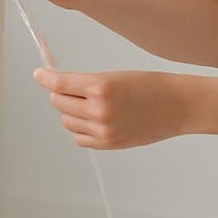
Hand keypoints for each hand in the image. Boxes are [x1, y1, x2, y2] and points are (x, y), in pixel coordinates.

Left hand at [36, 68, 190, 149]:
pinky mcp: (108, 144)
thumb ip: (87, 83)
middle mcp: (99, 110)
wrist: (178, 106)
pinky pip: (79, 138)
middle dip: (59, 94)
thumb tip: (59, 86)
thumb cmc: (151, 86)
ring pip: (67, 121)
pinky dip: (80, 129)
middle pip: (59, 103)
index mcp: (101, 86)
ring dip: (70, 111)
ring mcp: (103, 130)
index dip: (45, 77)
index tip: (39, 74)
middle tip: (69, 88)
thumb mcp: (116, 76)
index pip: (59, 83)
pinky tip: (93, 120)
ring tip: (88, 104)